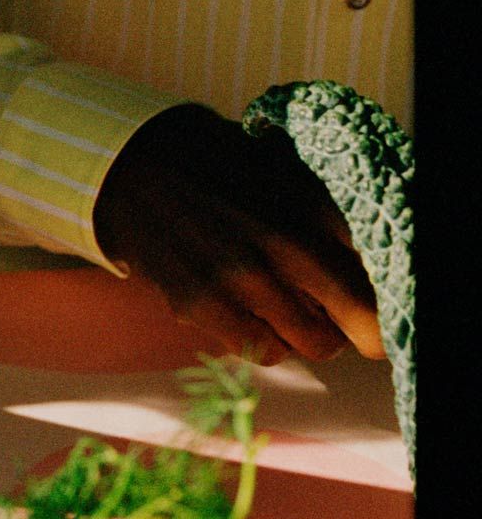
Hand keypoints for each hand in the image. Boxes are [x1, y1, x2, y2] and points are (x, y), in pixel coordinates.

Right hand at [92, 104, 382, 363]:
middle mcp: (285, 245)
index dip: (382, 303)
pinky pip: (262, 352)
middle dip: (354, 322)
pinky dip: (266, 342)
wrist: (136, 166)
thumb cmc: (220, 168)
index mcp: (315, 210)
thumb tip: (371, 263)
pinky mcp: (201, 303)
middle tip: (335, 311)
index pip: (379, 283)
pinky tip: (252, 314)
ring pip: (316, 345)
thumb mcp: (287, 173)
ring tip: (287, 308)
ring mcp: (241, 279)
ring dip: (310, 333)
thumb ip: (331, 217)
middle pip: (362, 325)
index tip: (375, 307)